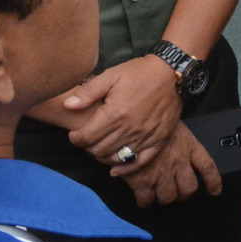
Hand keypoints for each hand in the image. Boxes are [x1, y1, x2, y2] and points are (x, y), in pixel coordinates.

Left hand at [64, 55, 182, 161]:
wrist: (173, 72)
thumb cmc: (140, 72)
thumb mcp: (111, 75)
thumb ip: (88, 92)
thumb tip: (67, 106)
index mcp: (115, 113)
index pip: (86, 138)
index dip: (75, 138)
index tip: (75, 134)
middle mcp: (129, 129)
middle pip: (98, 150)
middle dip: (88, 147)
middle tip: (89, 139)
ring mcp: (145, 136)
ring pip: (116, 158)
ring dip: (103, 156)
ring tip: (101, 147)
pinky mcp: (159, 139)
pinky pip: (140, 162)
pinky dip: (126, 169)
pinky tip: (116, 168)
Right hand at [116, 122, 221, 206]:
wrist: (129, 123)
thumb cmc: (150, 121)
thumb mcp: (172, 124)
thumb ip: (178, 140)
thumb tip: (178, 149)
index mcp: (188, 145)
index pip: (208, 166)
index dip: (213, 181)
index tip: (215, 191)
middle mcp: (178, 161)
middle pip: (189, 188)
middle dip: (184, 195)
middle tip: (178, 194)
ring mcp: (161, 172)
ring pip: (169, 197)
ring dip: (165, 198)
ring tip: (159, 195)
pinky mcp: (143, 181)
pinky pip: (147, 199)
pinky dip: (146, 202)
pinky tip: (144, 199)